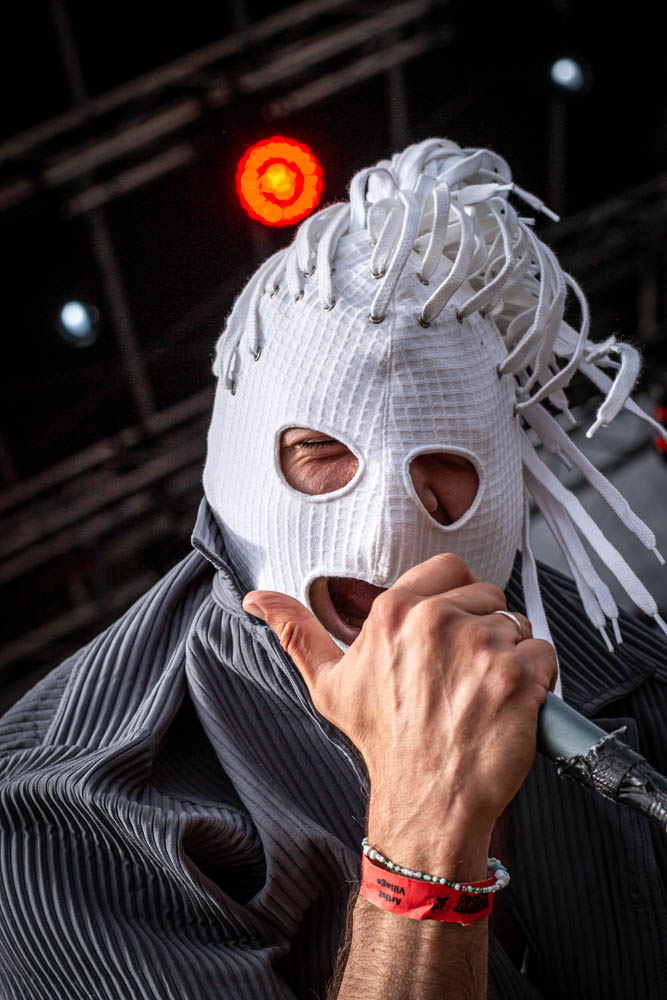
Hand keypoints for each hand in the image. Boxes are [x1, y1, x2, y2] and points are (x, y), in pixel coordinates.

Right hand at [243, 553, 556, 860]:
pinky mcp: (518, 675)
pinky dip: (536, 680)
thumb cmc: (384, 742)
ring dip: (508, 656)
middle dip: (482, 629)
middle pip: (488, 595)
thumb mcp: (328, 683)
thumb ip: (295, 630)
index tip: (445, 642)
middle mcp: (437, 619)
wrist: (427, 801)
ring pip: (516, 626)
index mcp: (395, 612)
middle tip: (460, 675)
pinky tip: (507, 705)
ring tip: (480, 693)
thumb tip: (257, 598)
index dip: (454, 604)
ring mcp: (480, 646)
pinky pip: (544, 654)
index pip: (451, 570)